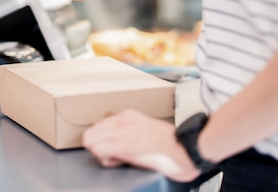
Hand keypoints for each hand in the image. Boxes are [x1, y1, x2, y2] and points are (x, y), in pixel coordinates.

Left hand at [82, 109, 199, 181]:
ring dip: (101, 153)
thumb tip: (113, 141)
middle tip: (114, 155)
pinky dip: (105, 159)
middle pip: (90, 133)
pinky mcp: (126, 145)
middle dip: (98, 147)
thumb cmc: (170, 145)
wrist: (187, 149)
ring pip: (91, 140)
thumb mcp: (144, 130)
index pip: (98, 126)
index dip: (102, 141)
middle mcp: (122, 120)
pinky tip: (120, 161)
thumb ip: (128, 131)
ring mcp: (123, 132)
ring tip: (119, 158)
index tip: (114, 149)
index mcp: (127, 116)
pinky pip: (99, 150)